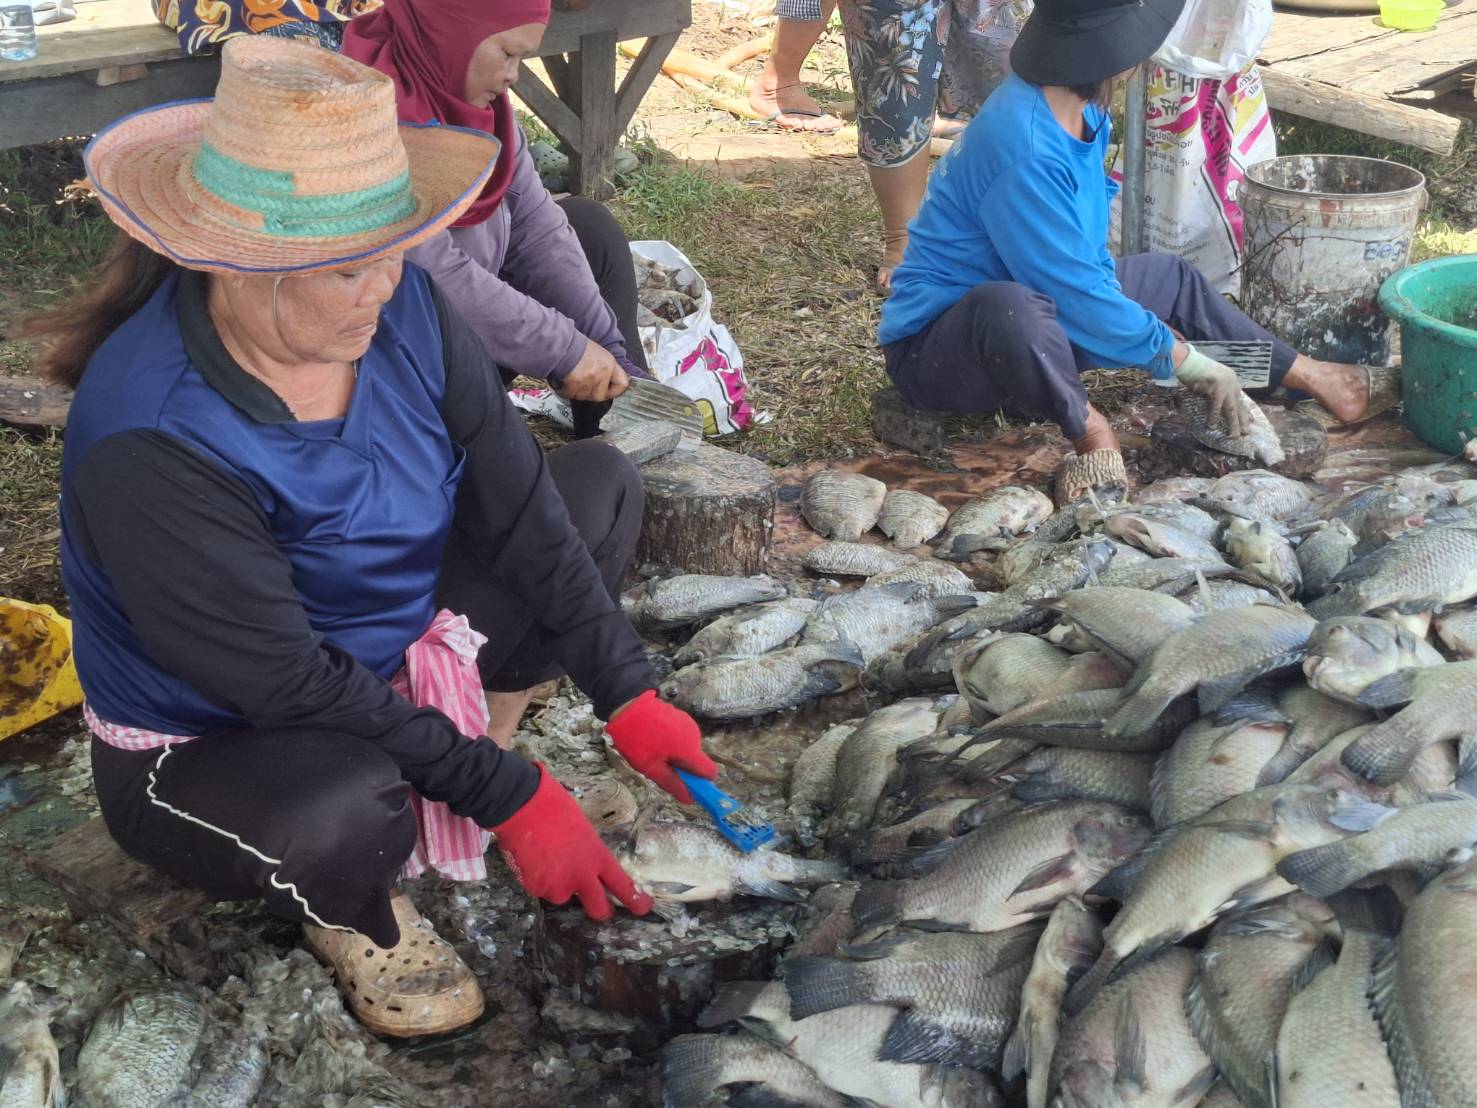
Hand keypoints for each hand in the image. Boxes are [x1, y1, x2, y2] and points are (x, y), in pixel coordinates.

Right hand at [491, 765, 651, 919]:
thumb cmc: (554, 808)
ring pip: (562, 897)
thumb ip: (588, 852)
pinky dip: (537, 880)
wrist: (523, 806)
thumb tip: (585, 862)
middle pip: (598, 908)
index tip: (643, 907)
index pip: (623, 885)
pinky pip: (540, 889)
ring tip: (547, 858)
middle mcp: (581, 876)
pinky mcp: (536, 888)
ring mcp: (558, 885)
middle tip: (600, 908)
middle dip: (601, 910)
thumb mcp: (583, 829)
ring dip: (558, 885)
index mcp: (598, 857)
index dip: (635, 900)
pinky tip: (532, 859)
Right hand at [556, 339, 629, 401]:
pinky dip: (565, 391)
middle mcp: (602, 373)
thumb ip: (604, 368)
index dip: (614, 391)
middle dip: (590, 393)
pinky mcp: (576, 384)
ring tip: (572, 381)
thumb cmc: (577, 345)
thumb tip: (606, 379)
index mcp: (609, 364)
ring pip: (584, 397)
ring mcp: (589, 380)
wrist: (562, 342)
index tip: (608, 391)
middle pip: (600, 396)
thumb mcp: (598, 353)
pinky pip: (571, 395)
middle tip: (583, 386)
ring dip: (577, 392)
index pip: (622, 384)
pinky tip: (563, 383)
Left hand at [605, 689, 717, 803]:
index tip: (689, 787)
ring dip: (676, 754)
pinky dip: (673, 741)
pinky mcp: (682, 717)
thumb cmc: (638, 739)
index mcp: (689, 751)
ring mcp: (689, 725)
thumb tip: (689, 798)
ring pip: (688, 749)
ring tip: (654, 748)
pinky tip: (656, 736)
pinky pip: (683, 737)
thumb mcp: (651, 767)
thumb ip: (672, 783)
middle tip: (659, 765)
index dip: (703, 783)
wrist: (627, 706)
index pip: (710, 772)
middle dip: (682, 768)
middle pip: (696, 761)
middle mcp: (694, 737)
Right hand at [1174, 343, 1247, 436]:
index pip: (1240, 399)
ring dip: (1233, 423)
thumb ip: (1217, 388)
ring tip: (1234, 436)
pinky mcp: (1216, 390)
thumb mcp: (1213, 379)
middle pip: (1238, 405)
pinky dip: (1213, 417)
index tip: (1250, 421)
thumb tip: (1216, 399)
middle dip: (1242, 420)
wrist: (1190, 361)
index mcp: (1232, 380)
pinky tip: (1212, 426)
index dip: (1245, 411)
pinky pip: (1215, 407)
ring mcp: (1225, 387)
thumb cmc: (1197, 370)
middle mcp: (1232, 384)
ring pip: (1231, 409)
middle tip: (1246, 433)